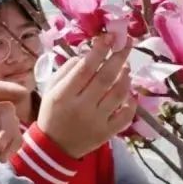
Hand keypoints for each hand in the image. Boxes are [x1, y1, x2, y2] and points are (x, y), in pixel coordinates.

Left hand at [0, 80, 28, 183]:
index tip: (24, 94)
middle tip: (2, 145)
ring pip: (11, 124)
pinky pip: (13, 138)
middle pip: (5, 108)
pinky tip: (4, 159)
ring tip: (2, 155)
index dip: (8, 88)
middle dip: (8, 126)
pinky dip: (14, 147)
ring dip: (12, 138)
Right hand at [37, 35, 137, 157]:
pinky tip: (129, 93)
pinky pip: (125, 116)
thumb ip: (67, 69)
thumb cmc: (52, 112)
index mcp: (63, 95)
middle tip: (127, 42)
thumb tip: (88, 53)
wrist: (55, 147)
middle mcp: (81, 108)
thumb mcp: (51, 88)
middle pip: (105, 78)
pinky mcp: (107, 134)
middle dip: (119, 57)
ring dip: (126, 77)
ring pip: (118, 95)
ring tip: (126, 67)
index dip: (99, 50)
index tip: (109, 36)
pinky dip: (131, 102)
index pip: (85, 69)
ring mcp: (96, 122)